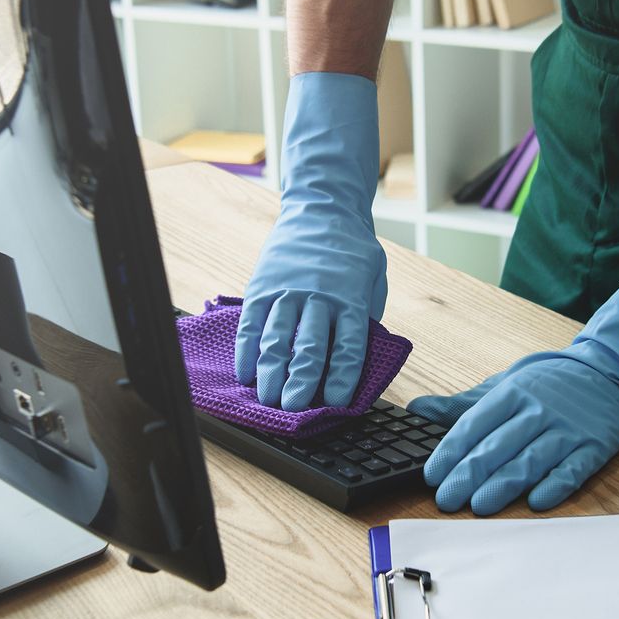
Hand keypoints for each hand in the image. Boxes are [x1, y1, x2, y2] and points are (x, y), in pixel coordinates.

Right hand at [236, 73, 387, 409]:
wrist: (322, 209)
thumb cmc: (352, 253)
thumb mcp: (372, 281)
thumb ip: (364, 318)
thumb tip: (356, 362)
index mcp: (351, 298)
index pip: (348, 345)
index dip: (341, 377)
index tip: (335, 403)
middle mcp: (318, 296)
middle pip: (308, 346)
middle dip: (300, 381)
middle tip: (292, 409)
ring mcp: (287, 290)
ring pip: (276, 337)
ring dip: (270, 372)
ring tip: (266, 399)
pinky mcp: (262, 286)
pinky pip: (252, 323)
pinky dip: (247, 350)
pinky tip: (245, 373)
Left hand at [409, 280, 618, 514]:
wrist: (610, 372)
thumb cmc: (549, 383)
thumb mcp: (504, 385)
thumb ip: (462, 405)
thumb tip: (417, 410)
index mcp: (512, 394)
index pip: (475, 424)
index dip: (451, 451)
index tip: (432, 474)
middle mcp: (538, 411)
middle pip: (498, 446)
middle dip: (469, 475)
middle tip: (446, 499)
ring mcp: (567, 430)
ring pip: (530, 460)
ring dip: (504, 485)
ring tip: (479, 506)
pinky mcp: (594, 447)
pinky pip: (573, 469)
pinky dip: (555, 485)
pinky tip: (537, 502)